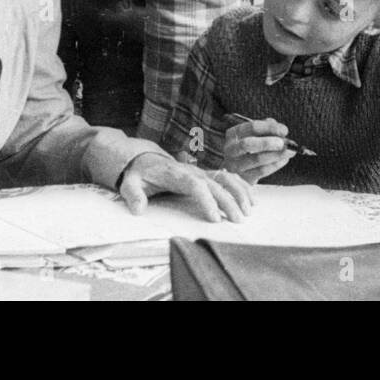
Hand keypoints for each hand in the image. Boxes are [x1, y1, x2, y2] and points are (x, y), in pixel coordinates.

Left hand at [118, 152, 253, 221]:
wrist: (145, 160)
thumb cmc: (139, 174)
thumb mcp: (129, 184)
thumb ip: (133, 196)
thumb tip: (138, 209)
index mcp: (176, 174)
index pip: (195, 185)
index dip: (206, 200)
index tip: (214, 217)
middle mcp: (192, 171)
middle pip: (215, 184)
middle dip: (228, 201)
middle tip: (237, 220)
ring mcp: (200, 172)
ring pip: (225, 178)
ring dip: (238, 192)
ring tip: (249, 210)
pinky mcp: (205, 175)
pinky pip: (227, 178)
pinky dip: (240, 186)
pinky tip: (250, 198)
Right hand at [222, 117, 294, 183]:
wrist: (238, 168)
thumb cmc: (249, 148)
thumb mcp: (254, 134)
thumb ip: (266, 128)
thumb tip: (280, 129)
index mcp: (233, 134)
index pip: (251, 127)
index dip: (269, 128)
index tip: (284, 130)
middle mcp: (230, 150)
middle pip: (247, 144)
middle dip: (267, 143)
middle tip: (283, 143)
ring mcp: (235, 165)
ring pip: (257, 159)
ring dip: (277, 154)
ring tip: (290, 151)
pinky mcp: (244, 178)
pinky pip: (262, 171)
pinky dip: (276, 165)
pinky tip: (284, 160)